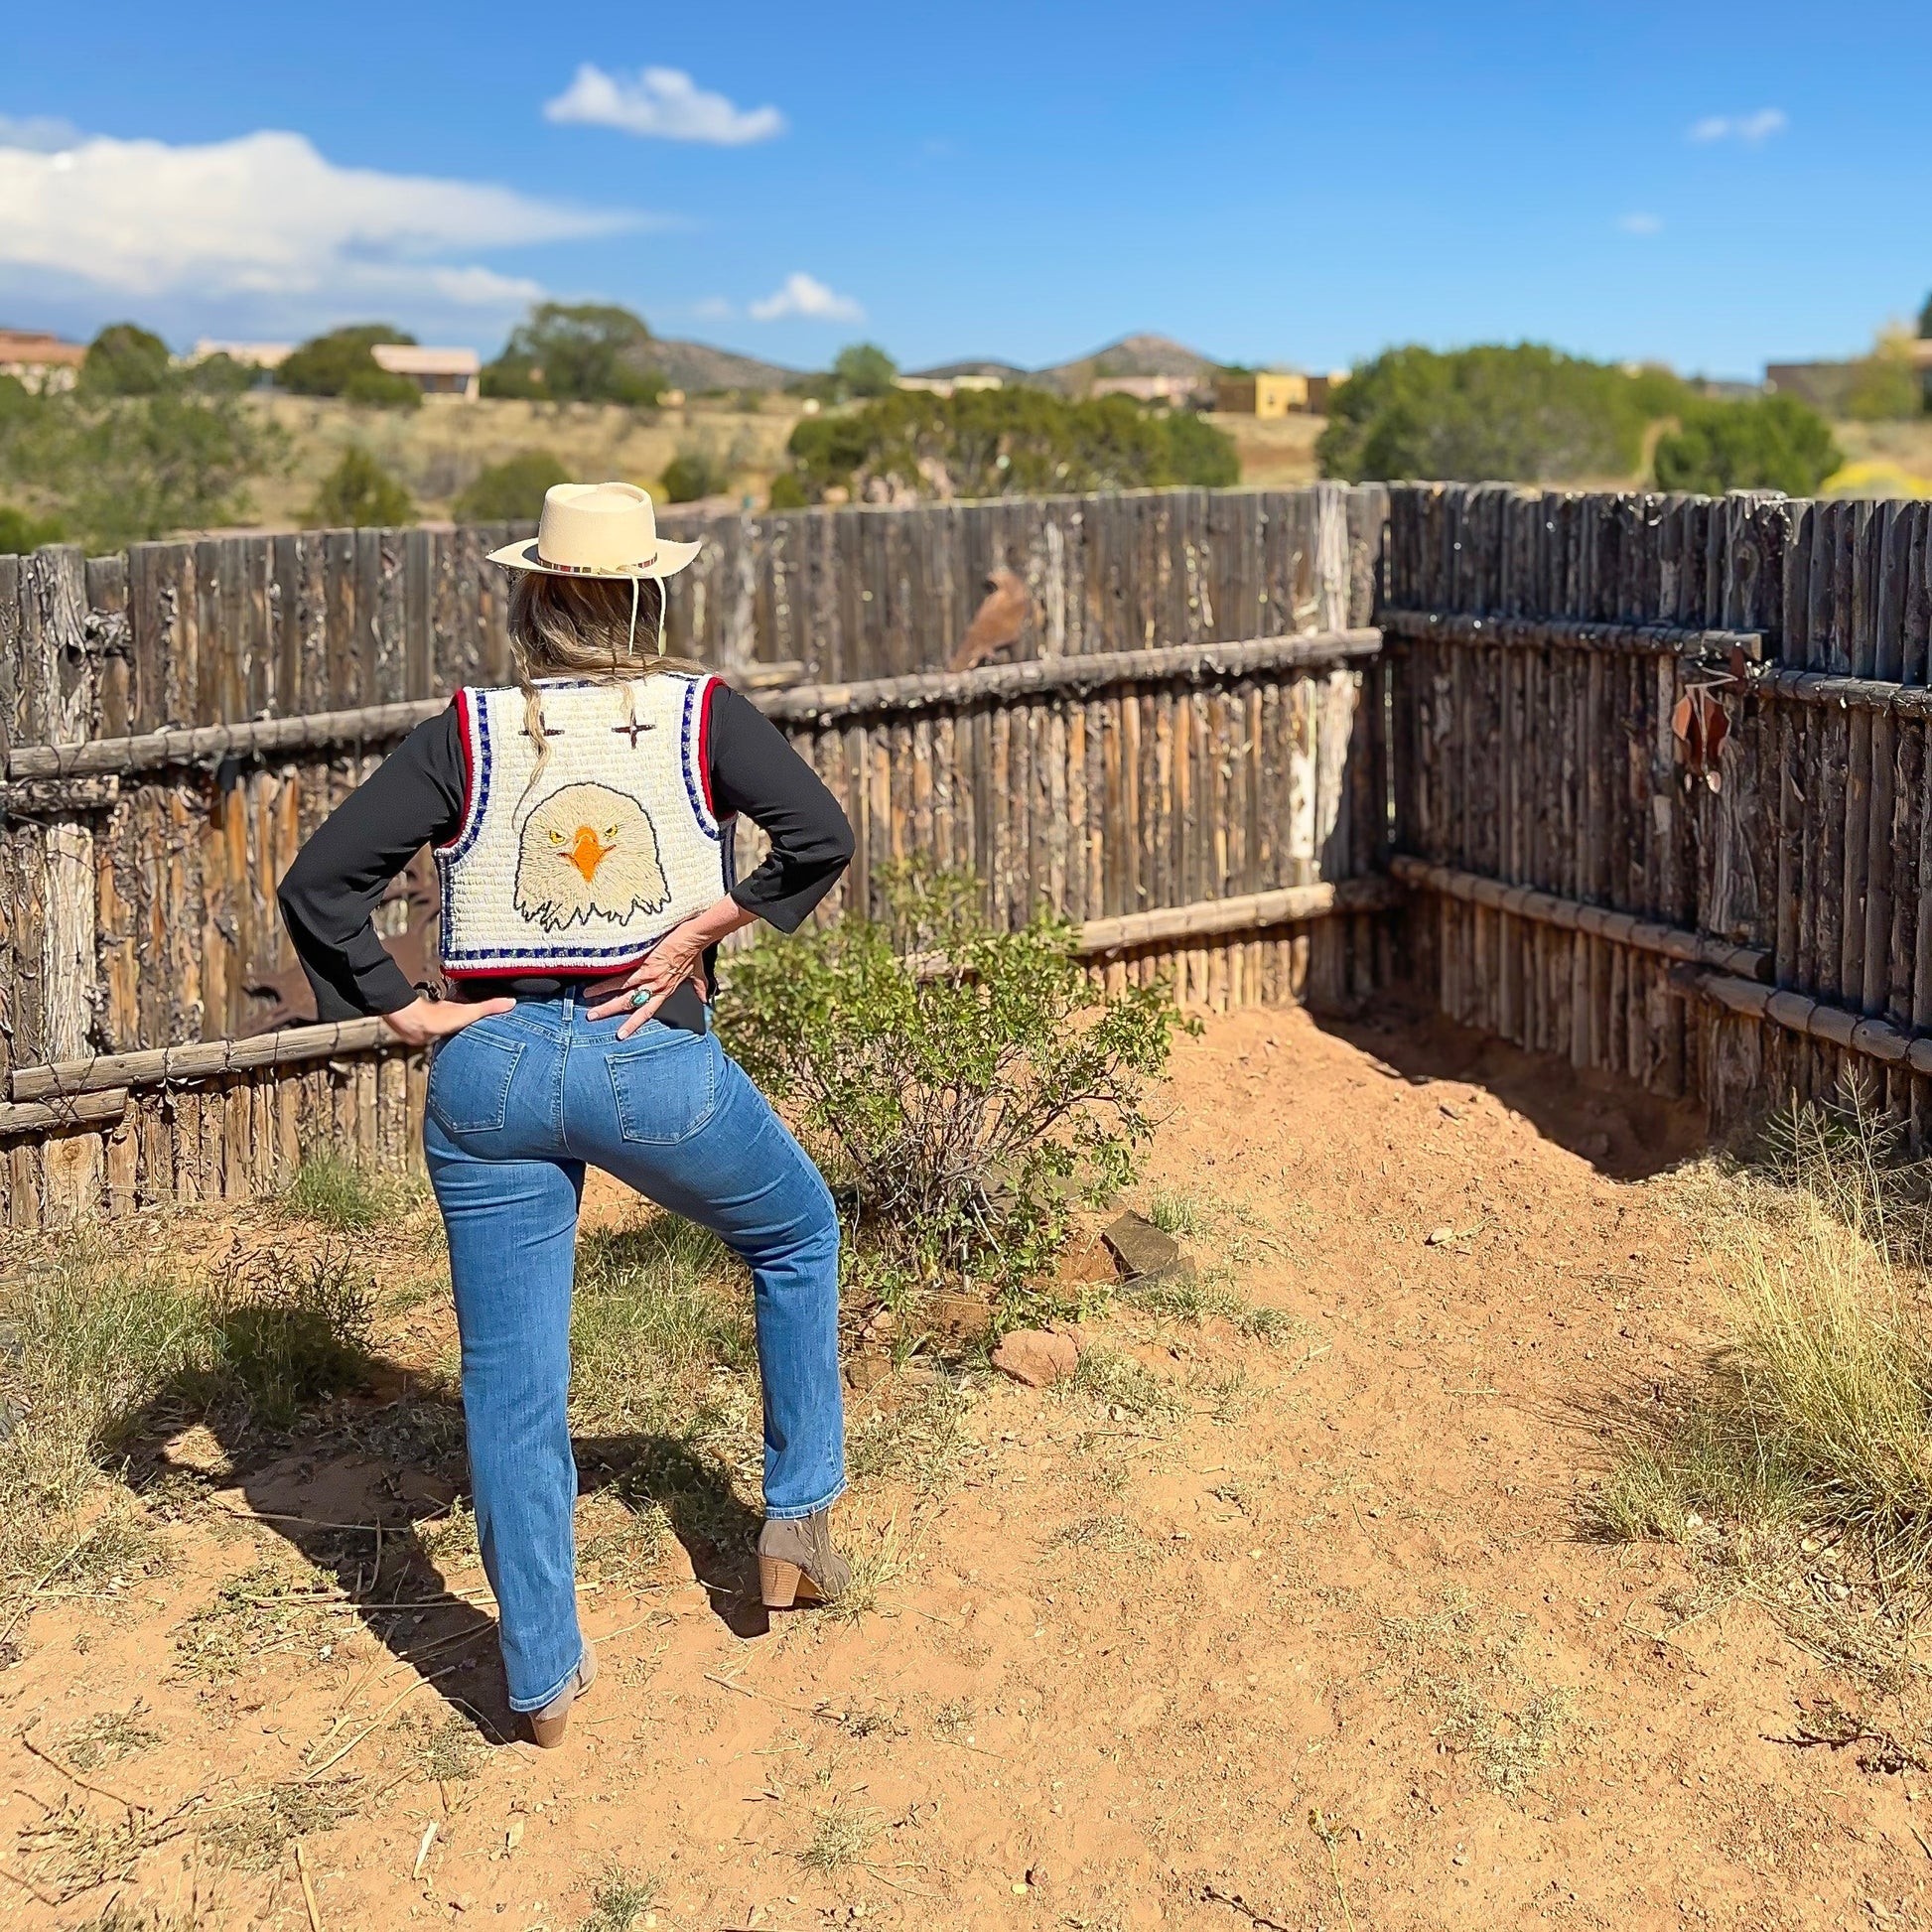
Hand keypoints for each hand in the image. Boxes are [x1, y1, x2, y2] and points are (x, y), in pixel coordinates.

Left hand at [380, 993, 514, 1047]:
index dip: (497, 1012)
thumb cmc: (437, 1017)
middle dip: (486, 1026)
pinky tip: (464, 1049)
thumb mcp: (469, 1013)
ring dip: (473, 1035)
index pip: (486, 1010)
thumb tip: (511, 1002)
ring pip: (465, 1031)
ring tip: (486, 1044)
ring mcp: (449, 1027)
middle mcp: (458, 1017)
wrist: (414, 1026)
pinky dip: (462, 1043)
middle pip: (476, 1021)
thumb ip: (489, 1008)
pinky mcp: (440, 1037)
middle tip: (500, 1033)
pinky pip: (456, 1041)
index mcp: (467, 1010)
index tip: (510, 1017)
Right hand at [584, 921, 710, 1038]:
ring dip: (605, 1002)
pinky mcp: (646, 967)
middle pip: (631, 1005)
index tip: (621, 1034)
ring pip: (624, 995)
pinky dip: (607, 985)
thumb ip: (698, 986)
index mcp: (666, 990)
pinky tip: (593, 988)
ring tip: (589, 1007)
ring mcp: (651, 978)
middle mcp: (657, 988)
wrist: (695, 937)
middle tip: (593, 1020)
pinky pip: (623, 979)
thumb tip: (705, 998)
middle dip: (611, 1013)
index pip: (647, 1011)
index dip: (634, 1023)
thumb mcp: (697, 972)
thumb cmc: (695, 952)